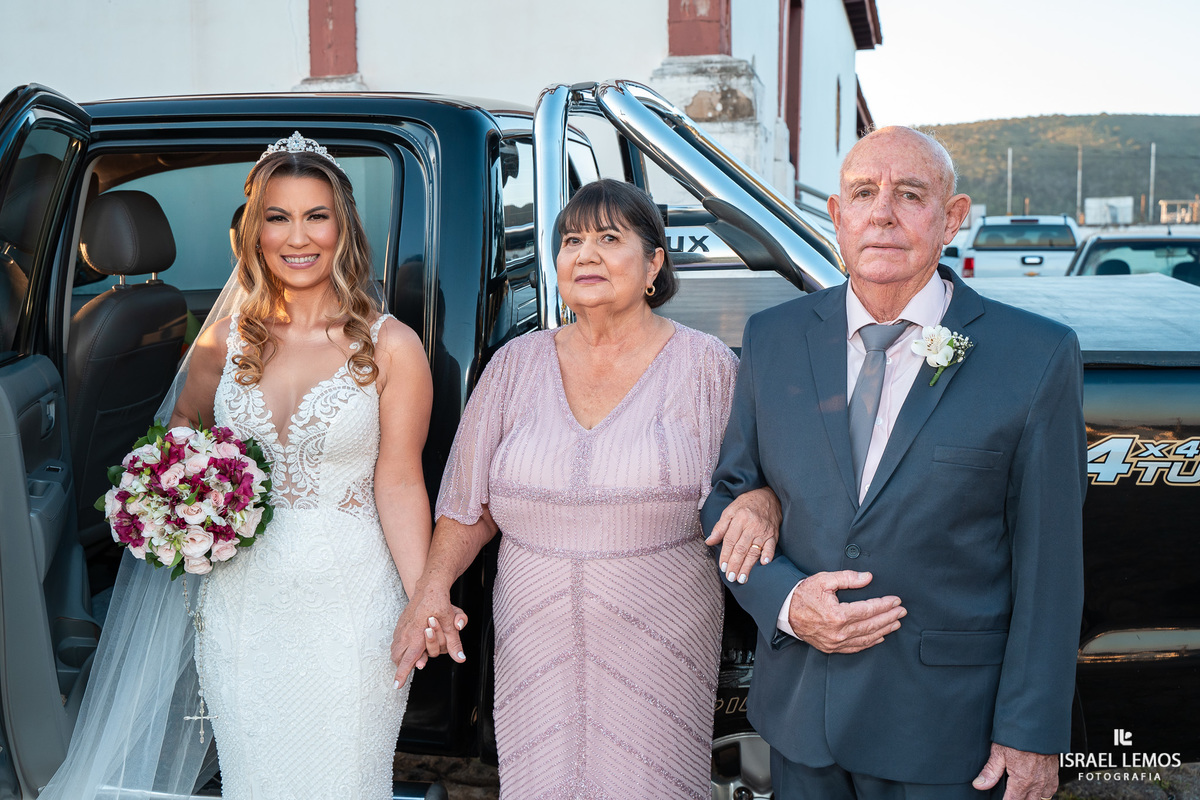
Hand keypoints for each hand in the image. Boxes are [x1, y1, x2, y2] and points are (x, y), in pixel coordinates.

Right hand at [390, 582, 468, 686]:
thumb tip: (460, 659)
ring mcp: (401, 627)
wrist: (429, 586)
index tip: (396, 685)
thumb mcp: (451, 623)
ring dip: (399, 657)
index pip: (407, 660)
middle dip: (400, 666)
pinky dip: (399, 646)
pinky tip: (406, 646)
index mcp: (417, 635)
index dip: (401, 674)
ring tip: (406, 661)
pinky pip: (396, 640)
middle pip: (397, 657)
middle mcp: (406, 633)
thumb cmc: (440, 603)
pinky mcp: (401, 622)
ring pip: (395, 649)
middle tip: (404, 673)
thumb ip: (454, 643)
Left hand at [705, 486, 781, 583]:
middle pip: (741, 548)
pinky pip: (771, 546)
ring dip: (748, 566)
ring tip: (742, 578)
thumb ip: (719, 527)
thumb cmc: (746, 504)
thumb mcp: (729, 511)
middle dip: (735, 564)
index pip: (730, 540)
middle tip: (730, 577)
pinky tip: (764, 563)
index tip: (722, 567)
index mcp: (739, 519)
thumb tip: (709, 541)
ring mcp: (763, 531)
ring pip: (754, 551)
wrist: (768, 496)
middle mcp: (752, 526)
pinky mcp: (773, 535)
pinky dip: (768, 555)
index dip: (725, 555)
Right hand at [786, 571, 904, 652]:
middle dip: (889, 617)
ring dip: (883, 631)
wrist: (785, 611)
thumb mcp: (824, 580)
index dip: (884, 605)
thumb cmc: (803, 594)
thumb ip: (847, 578)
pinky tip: (879, 638)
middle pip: (871, 625)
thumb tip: (868, 577)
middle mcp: (838, 632)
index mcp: (837, 615)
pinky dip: (869, 643)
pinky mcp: (831, 648)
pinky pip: (855, 647)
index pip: (868, 610)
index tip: (896, 600)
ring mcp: (835, 642)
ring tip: (896, 624)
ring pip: (866, 638)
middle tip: (902, 612)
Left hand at [973, 743, 1058, 799]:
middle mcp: (1037, 783)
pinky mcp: (1054, 773)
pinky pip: (1051, 790)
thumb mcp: (999, 752)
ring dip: (1031, 798)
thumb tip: (979, 785)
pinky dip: (1044, 792)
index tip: (1001, 799)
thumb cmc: (1019, 735)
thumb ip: (990, 771)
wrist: (1038, 724)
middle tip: (1010, 794)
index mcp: (1022, 781)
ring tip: (1022, 793)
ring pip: (1041, 799)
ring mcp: (1047, 779)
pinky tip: (1036, 788)